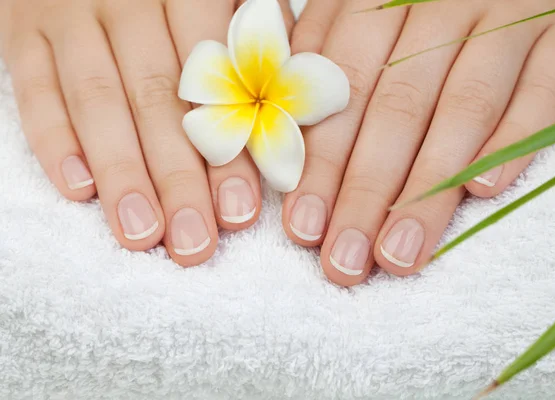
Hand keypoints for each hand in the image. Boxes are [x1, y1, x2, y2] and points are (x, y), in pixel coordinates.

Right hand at [0, 0, 292, 265]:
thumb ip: (256, 40)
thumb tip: (289, 117)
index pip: (214, 81)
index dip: (228, 150)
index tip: (240, 212)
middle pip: (156, 98)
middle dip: (177, 178)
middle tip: (194, 244)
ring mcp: (67, 12)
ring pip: (95, 100)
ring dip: (120, 174)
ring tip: (142, 234)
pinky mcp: (22, 29)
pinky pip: (34, 89)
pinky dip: (54, 140)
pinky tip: (79, 191)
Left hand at [284, 0, 554, 284]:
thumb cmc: (419, 0)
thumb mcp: (366, 9)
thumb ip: (327, 59)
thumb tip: (286, 142)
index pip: (341, 89)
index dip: (320, 161)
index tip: (303, 228)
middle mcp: (441, 1)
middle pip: (397, 107)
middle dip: (365, 192)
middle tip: (344, 261)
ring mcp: (508, 11)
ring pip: (465, 107)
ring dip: (429, 191)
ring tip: (399, 254)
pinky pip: (544, 86)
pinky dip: (516, 139)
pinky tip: (484, 193)